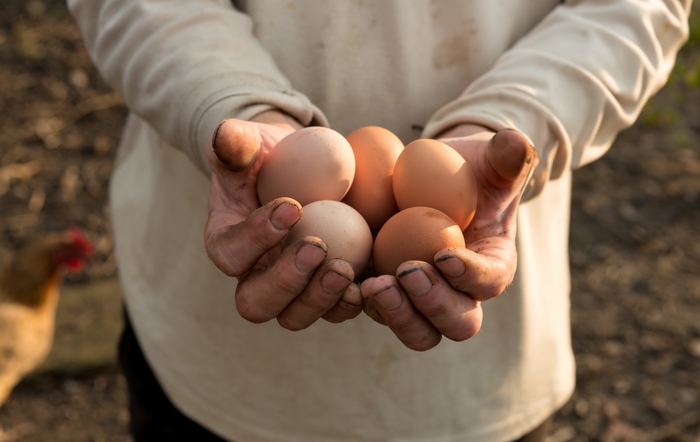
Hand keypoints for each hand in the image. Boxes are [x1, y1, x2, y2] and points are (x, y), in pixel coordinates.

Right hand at [204, 111, 362, 329]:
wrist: (303, 170)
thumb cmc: (268, 157)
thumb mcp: (247, 144)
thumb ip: (234, 143)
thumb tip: (226, 136)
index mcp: (228, 243)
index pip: (231, 252)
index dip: (256, 237)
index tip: (291, 206)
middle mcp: (255, 276)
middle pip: (257, 302)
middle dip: (285, 282)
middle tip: (316, 248)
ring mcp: (293, 290)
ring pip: (296, 316)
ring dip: (320, 299)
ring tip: (345, 269)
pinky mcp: (327, 290)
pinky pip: (337, 309)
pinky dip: (355, 301)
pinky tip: (374, 280)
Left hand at [361, 124, 537, 350]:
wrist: (432, 180)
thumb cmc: (470, 170)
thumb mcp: (492, 158)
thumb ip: (507, 154)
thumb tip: (515, 142)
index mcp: (493, 264)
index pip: (491, 280)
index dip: (471, 274)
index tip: (445, 255)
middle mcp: (460, 293)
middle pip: (457, 323)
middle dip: (434, 305)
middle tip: (407, 272)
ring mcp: (421, 299)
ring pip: (417, 330)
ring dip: (396, 314)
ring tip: (373, 284)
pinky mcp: (388, 292)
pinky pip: (376, 311)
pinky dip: (360, 303)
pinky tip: (342, 279)